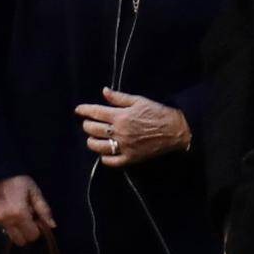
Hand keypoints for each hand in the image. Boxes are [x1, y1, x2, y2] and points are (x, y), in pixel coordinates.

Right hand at [0, 175, 56, 245]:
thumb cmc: (18, 180)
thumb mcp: (34, 191)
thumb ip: (43, 209)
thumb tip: (52, 225)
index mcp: (19, 213)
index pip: (32, 235)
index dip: (37, 229)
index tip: (36, 219)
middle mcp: (6, 219)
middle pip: (20, 241)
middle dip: (26, 233)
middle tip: (27, 219)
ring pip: (11, 236)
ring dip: (16, 229)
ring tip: (17, 214)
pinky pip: (2, 228)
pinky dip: (7, 223)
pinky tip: (8, 210)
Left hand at [76, 93, 191, 165]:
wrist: (175, 130)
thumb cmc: (157, 112)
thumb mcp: (139, 100)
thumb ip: (119, 98)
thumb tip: (104, 91)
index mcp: (120, 116)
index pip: (95, 112)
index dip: (84, 110)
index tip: (78, 110)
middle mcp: (119, 132)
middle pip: (92, 129)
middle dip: (86, 125)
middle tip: (87, 123)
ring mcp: (124, 146)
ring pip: (98, 146)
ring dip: (91, 141)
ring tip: (93, 138)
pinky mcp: (130, 158)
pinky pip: (111, 161)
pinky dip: (104, 158)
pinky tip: (104, 153)